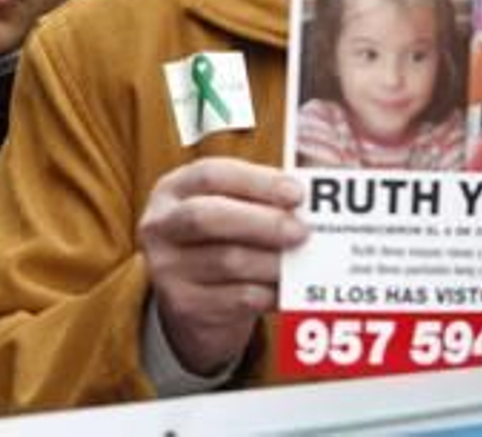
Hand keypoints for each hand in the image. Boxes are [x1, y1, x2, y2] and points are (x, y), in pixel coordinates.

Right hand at [138, 157, 306, 376]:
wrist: (193, 304)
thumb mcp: (228, 208)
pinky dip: (271, 293)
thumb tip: (320, 177)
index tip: (296, 192)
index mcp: (172, 190)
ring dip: (274, 261)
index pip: (210, 175)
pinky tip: (289, 289)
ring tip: (302, 261)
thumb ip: (263, 192)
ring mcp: (167, 268)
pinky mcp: (184, 306)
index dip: (256, 182)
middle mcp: (160, 226)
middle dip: (263, 222)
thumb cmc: (221, 242)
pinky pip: (238, 298)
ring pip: (228, 261)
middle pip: (207, 217)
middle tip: (302, 230)